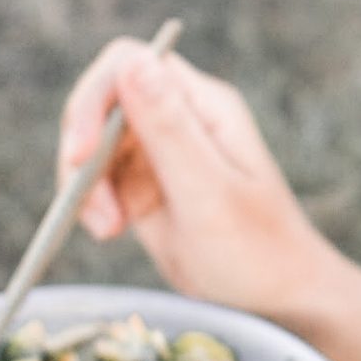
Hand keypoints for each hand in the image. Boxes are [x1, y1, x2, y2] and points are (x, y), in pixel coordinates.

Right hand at [57, 39, 345, 321]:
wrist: (280, 299)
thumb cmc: (259, 250)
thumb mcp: (209, 192)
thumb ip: (170, 129)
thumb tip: (132, 60)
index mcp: (204, 106)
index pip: (128, 64)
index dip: (93, 100)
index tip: (80, 153)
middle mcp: (182, 118)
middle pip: (101, 104)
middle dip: (83, 153)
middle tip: (91, 207)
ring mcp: (164, 151)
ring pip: (94, 144)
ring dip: (86, 185)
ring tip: (108, 229)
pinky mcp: (148, 185)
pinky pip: (101, 178)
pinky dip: (93, 202)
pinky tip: (110, 232)